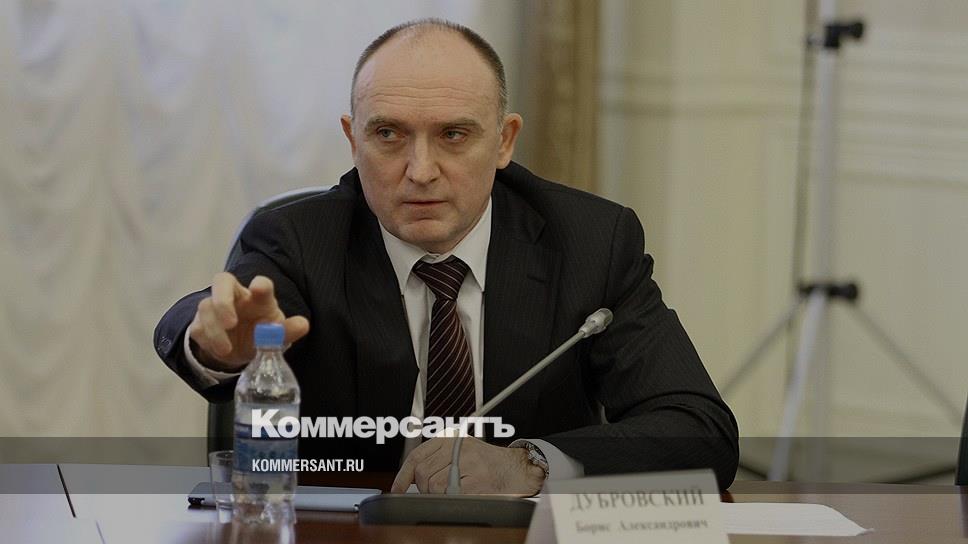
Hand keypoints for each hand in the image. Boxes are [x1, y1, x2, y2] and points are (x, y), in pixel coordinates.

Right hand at [187, 273, 309, 370]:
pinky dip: (207, 341)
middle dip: (223, 299)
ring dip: (216, 330)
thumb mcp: (276, 335)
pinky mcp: (200, 322)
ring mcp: (214, 305)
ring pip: (206, 307)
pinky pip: (198, 328)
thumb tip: (303, 325)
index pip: (261, 284)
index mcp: (258, 296)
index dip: (261, 286)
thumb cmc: (260, 332)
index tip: (259, 288)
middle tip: (231, 322)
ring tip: (227, 349)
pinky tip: (219, 350)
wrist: (237, 348)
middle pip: (222, 281)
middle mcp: (235, 295)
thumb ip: (288, 330)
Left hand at [390, 437, 545, 495]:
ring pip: (433, 484)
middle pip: (422, 472)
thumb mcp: (460, 451)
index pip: (417, 455)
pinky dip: (451, 497)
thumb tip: (410, 477)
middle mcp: (457, 447)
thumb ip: (437, 458)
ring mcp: (468, 462)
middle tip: (436, 490)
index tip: (397, 489)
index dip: (404, 475)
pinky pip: (450, 493)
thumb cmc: (487, 463)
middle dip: (424, 487)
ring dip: (438, 494)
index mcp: (450, 438)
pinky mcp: (476, 479)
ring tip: (452, 490)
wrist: (515, 469)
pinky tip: (462, 492)